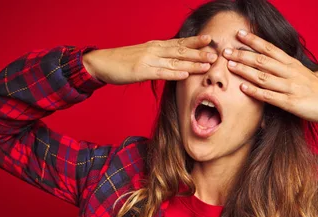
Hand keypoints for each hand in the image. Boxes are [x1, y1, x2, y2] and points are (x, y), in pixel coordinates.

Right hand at [82, 35, 217, 84]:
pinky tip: (186, 74)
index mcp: (156, 46)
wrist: (102, 62)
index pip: (179, 43)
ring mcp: (148, 60)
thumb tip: (174, 64)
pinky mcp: (142, 71)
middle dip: (199, 52)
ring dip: (192, 63)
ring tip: (207, 65)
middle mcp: (154, 50)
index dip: (195, 41)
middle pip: (181, 50)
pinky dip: (174, 73)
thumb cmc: (123, 62)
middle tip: (216, 54)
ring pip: (174, 61)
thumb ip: (159, 59)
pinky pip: (161, 72)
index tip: (210, 40)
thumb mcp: (144, 57)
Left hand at [221, 30, 317, 123]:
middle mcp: (290, 72)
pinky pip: (269, 96)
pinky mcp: (290, 102)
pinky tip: (242, 87)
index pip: (270, 48)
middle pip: (262, 60)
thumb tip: (278, 62)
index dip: (254, 41)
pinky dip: (255, 91)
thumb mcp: (305, 73)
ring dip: (245, 70)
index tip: (239, 34)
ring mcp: (290, 87)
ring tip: (230, 65)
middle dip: (243, 54)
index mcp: (292, 64)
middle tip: (226, 50)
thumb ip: (290, 68)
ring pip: (263, 76)